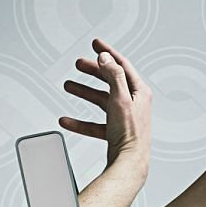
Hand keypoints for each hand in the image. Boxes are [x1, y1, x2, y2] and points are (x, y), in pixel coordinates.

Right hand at [60, 38, 152, 173]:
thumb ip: (113, 75)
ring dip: (84, 92)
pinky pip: (95, 124)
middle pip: (110, 81)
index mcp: (138, 92)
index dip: (107, 53)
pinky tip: (67, 120)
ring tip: (68, 86)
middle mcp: (133, 103)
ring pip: (101, 101)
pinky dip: (81, 121)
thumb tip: (105, 57)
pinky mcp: (115, 132)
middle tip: (78, 64)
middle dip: (93, 71)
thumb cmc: (130, 133)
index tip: (95, 43)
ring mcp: (124, 118)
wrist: (129, 163)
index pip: (122, 65)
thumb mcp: (120, 98)